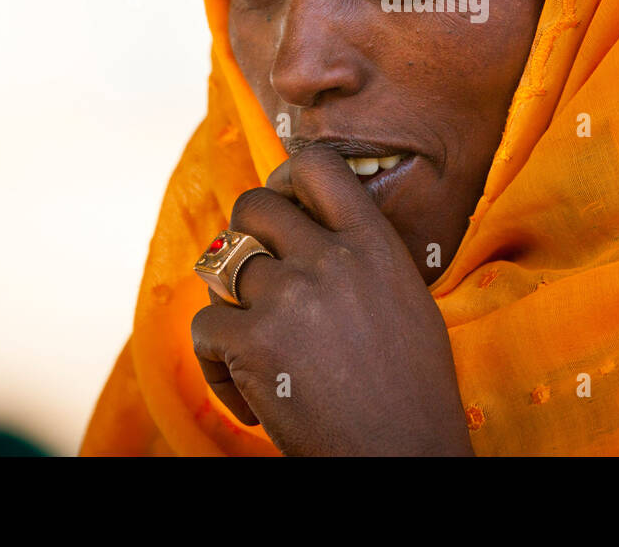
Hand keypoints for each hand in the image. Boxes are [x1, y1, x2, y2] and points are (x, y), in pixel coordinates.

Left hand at [191, 145, 474, 455]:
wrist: (402, 454)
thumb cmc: (413, 388)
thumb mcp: (406, 298)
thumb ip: (362, 255)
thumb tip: (316, 230)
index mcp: (373, 243)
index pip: (315, 166)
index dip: (285, 178)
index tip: (283, 204)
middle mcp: (329, 258)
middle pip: (253, 206)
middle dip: (244, 237)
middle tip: (256, 276)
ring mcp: (288, 296)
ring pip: (221, 268)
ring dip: (229, 304)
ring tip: (253, 346)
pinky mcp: (252, 341)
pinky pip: (204, 325)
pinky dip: (216, 361)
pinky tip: (248, 391)